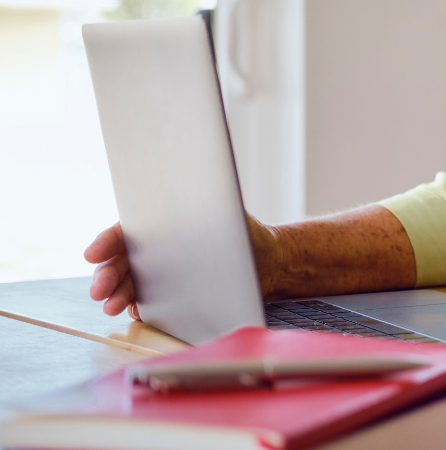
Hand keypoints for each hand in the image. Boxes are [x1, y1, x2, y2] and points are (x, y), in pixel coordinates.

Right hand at [86, 215, 279, 315]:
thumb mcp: (224, 216)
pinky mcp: (170, 298)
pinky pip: (149, 304)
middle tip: (99, 291)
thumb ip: (200, 215)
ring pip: (129, 286)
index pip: (125, 233)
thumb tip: (181, 217)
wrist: (269, 262)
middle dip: (106, 276)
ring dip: (117, 296)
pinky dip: (140, 309)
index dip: (106, 243)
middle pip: (121, 263)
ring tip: (112, 306)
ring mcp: (160, 275)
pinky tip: (136, 312)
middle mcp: (155, 251)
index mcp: (160, 226)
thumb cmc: (243, 233)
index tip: (93, 254)